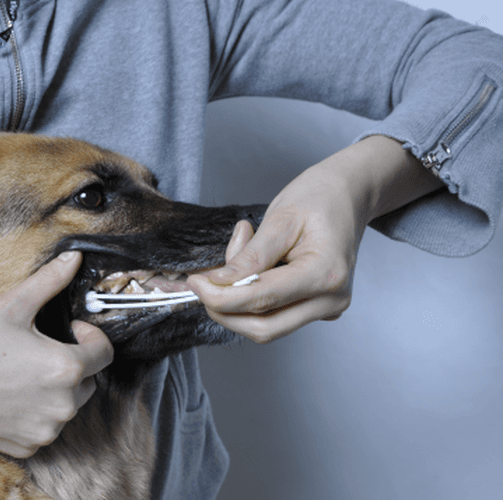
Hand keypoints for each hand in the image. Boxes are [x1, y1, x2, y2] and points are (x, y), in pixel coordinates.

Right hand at [0, 251, 113, 457]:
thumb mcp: (12, 306)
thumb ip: (50, 281)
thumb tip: (75, 258)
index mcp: (66, 368)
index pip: (105, 352)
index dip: (90, 335)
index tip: (69, 328)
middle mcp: (63, 405)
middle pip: (89, 380)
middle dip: (73, 362)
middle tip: (39, 348)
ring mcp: (45, 431)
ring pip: (68, 404)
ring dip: (56, 388)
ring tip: (21, 371)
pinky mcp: (28, 447)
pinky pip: (46, 426)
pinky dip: (36, 412)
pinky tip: (9, 395)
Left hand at [188, 135, 442, 343]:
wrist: (347, 196)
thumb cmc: (318, 199)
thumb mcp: (280, 218)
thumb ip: (250, 256)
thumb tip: (219, 283)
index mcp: (326, 274)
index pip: (263, 300)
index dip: (221, 297)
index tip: (195, 283)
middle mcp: (331, 300)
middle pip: (264, 328)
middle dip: (224, 311)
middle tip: (201, 284)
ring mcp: (326, 308)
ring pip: (267, 327)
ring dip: (236, 305)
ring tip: (232, 264)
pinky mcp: (316, 309)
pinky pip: (274, 315)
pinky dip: (250, 300)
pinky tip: (248, 271)